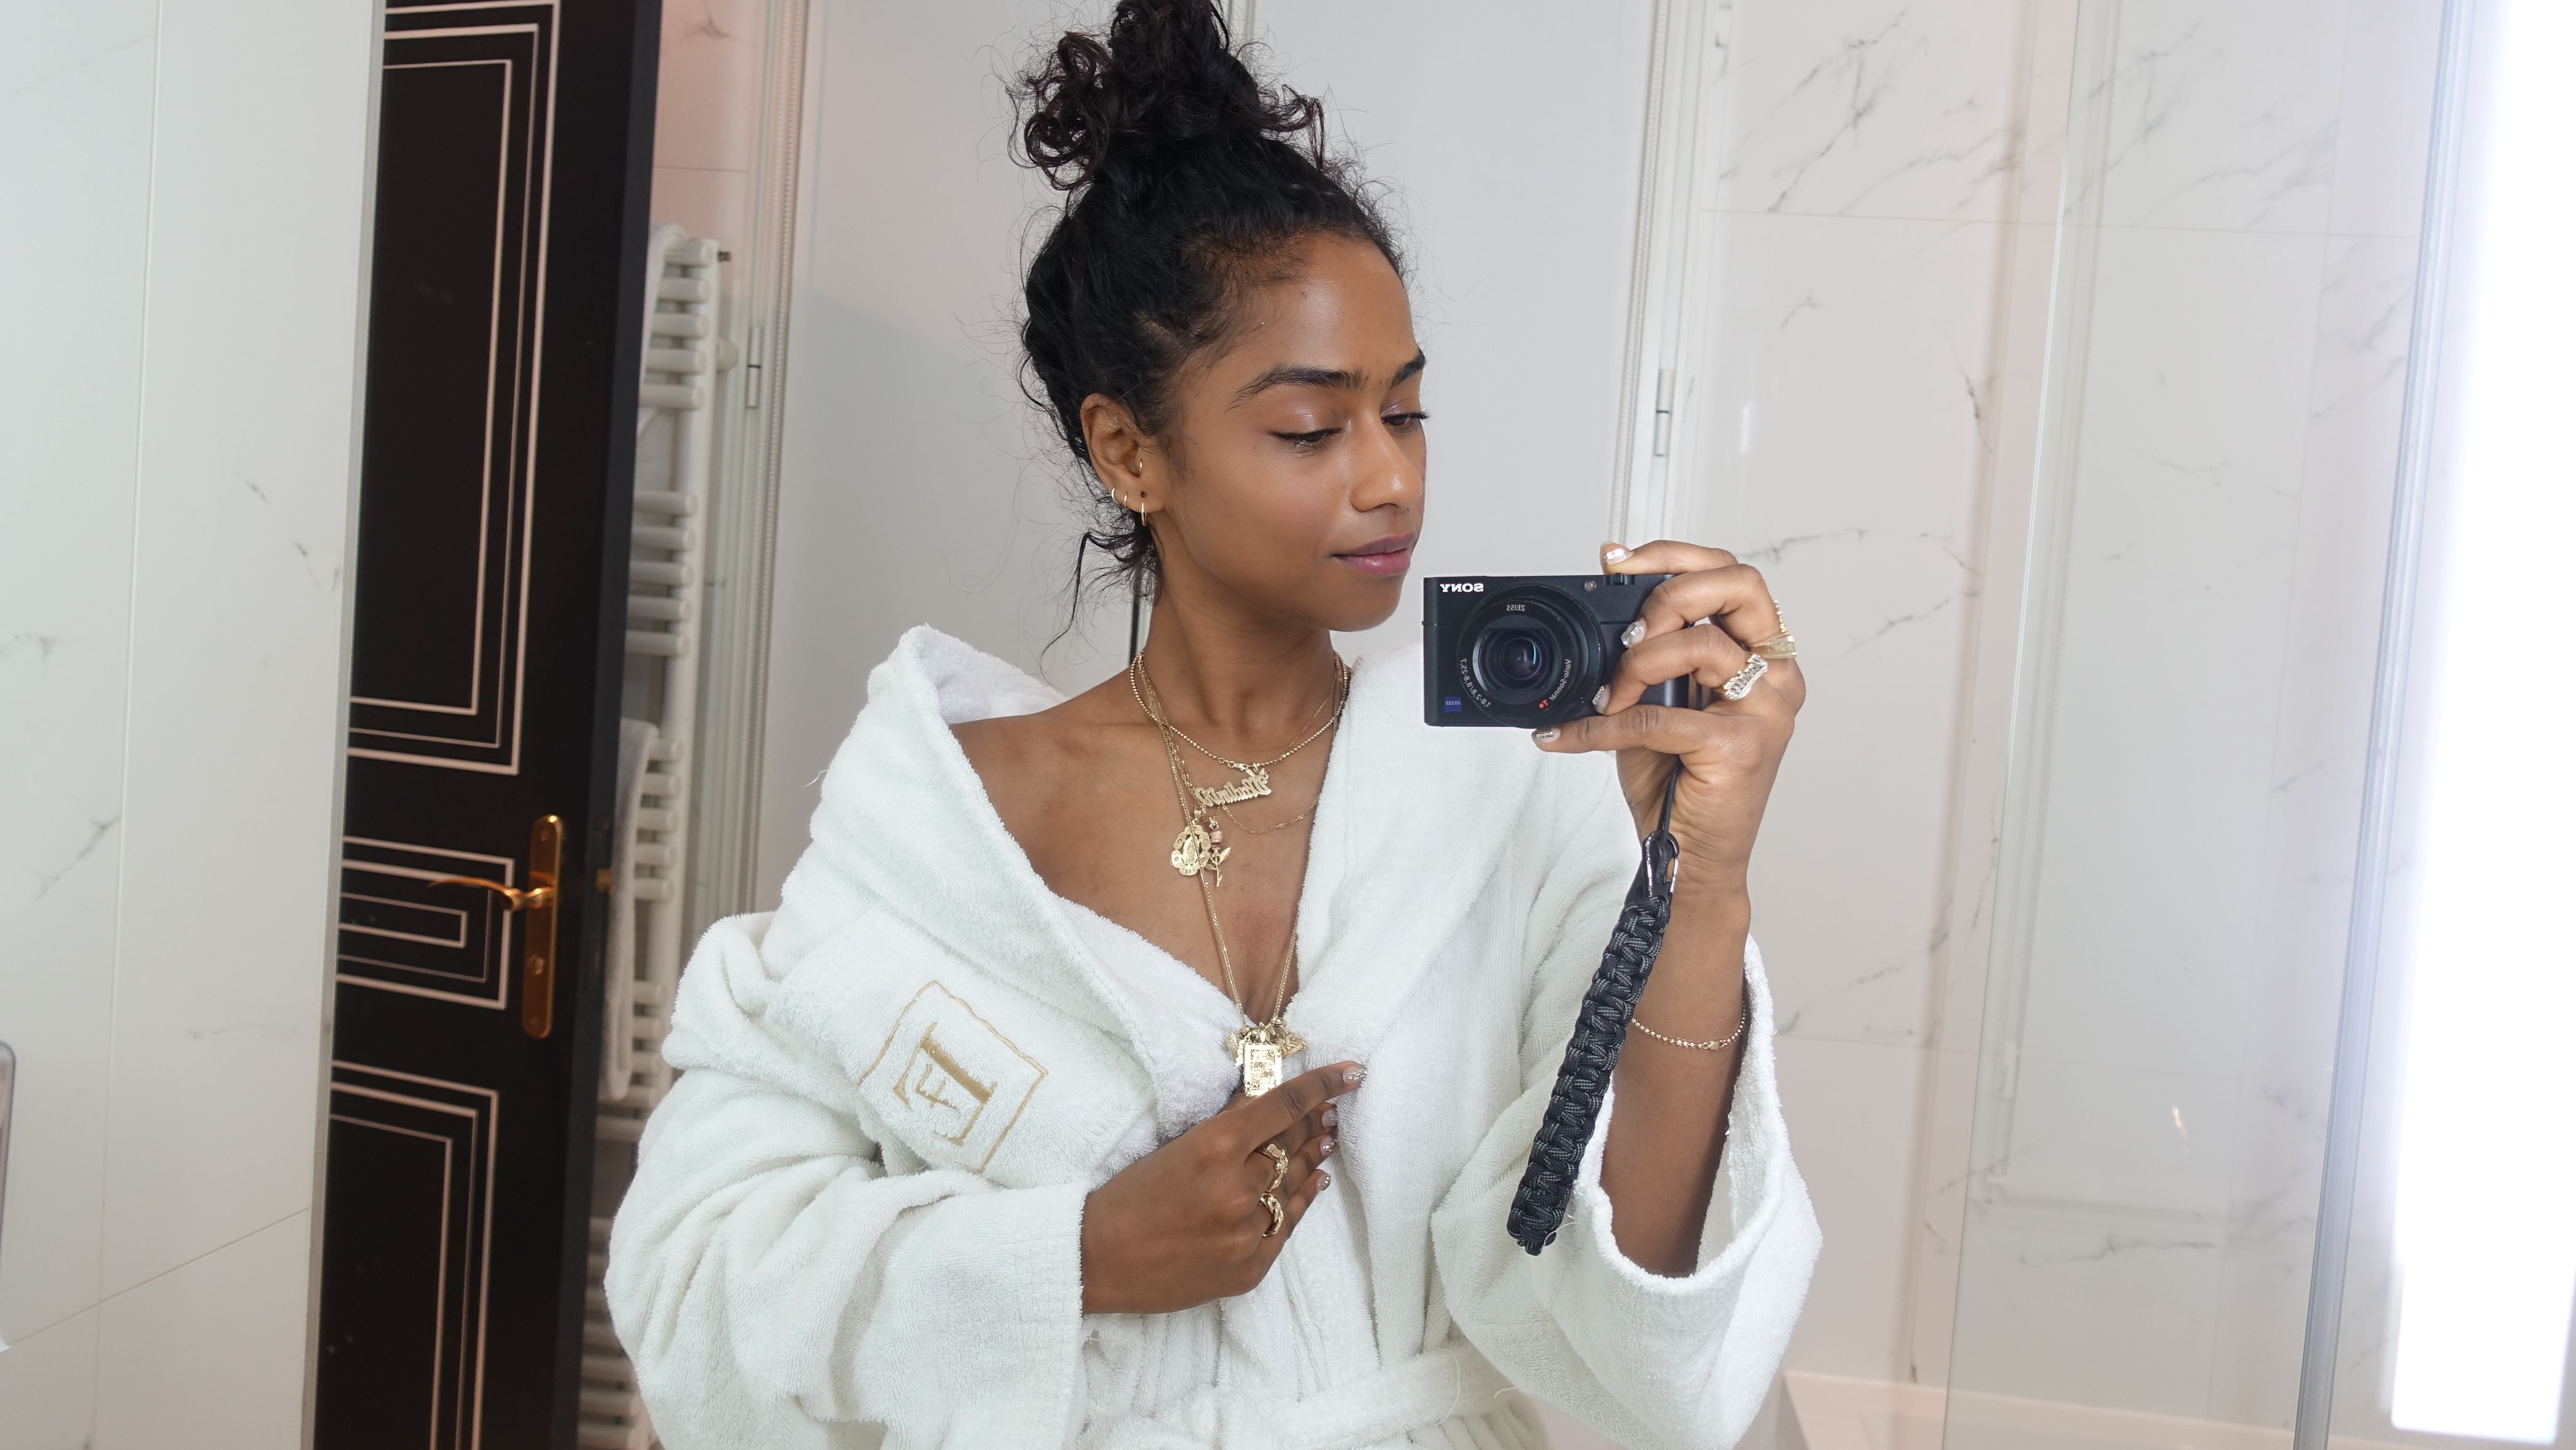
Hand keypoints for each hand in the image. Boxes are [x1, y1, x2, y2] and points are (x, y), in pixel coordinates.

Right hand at [1077, 1061, 1361, 1313]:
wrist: (1097, 1261)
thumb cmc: (1128, 1196)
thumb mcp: (1175, 1146)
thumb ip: (1226, 1124)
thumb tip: (1266, 1096)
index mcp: (1215, 1148)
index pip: (1283, 1105)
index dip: (1322, 1084)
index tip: (1351, 1071)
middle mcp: (1238, 1190)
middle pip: (1294, 1145)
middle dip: (1315, 1121)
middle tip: (1333, 1107)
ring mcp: (1247, 1234)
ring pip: (1296, 1185)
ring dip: (1314, 1157)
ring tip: (1328, 1137)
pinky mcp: (1249, 1269)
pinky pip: (1287, 1226)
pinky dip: (1302, 1200)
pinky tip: (1316, 1181)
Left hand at [1532, 541, 1802, 898]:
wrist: (1688, 857)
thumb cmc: (1677, 778)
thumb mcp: (1656, 697)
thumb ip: (1645, 646)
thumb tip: (1603, 585)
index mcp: (1760, 655)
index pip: (1731, 575)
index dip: (1674, 554)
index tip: (1617, 560)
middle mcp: (1775, 676)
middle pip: (1738, 585)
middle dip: (1670, 593)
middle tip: (1627, 633)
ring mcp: (1766, 712)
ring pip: (1701, 645)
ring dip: (1636, 664)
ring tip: (1606, 696)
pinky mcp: (1741, 748)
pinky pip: (1659, 716)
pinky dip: (1603, 724)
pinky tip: (1570, 734)